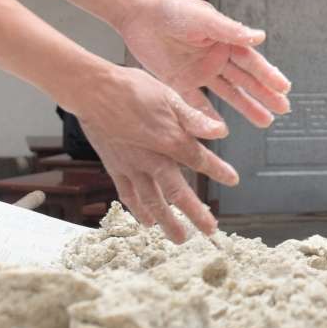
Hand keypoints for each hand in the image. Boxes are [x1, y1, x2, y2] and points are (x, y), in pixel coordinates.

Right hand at [71, 65, 235, 239]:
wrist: (93, 91)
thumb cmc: (132, 89)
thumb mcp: (168, 96)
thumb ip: (194, 118)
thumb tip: (220, 131)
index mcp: (169, 140)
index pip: (199, 160)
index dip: (218, 171)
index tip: (233, 179)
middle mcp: (152, 159)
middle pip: (177, 193)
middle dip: (195, 214)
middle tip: (210, 231)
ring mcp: (131, 166)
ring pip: (152, 201)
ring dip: (167, 222)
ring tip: (180, 238)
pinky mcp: (115, 168)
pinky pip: (128, 195)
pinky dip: (138, 210)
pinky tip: (146, 222)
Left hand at [119, 0, 290, 129]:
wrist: (138, 16)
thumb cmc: (173, 11)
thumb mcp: (205, 20)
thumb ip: (231, 30)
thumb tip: (260, 37)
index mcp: (225, 40)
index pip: (252, 61)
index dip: (268, 75)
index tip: (285, 88)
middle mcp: (215, 57)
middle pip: (245, 80)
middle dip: (264, 95)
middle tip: (283, 109)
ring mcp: (199, 71)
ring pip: (229, 93)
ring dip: (246, 106)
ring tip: (264, 121)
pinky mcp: (180, 81)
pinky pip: (198, 103)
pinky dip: (209, 116)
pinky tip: (222, 128)